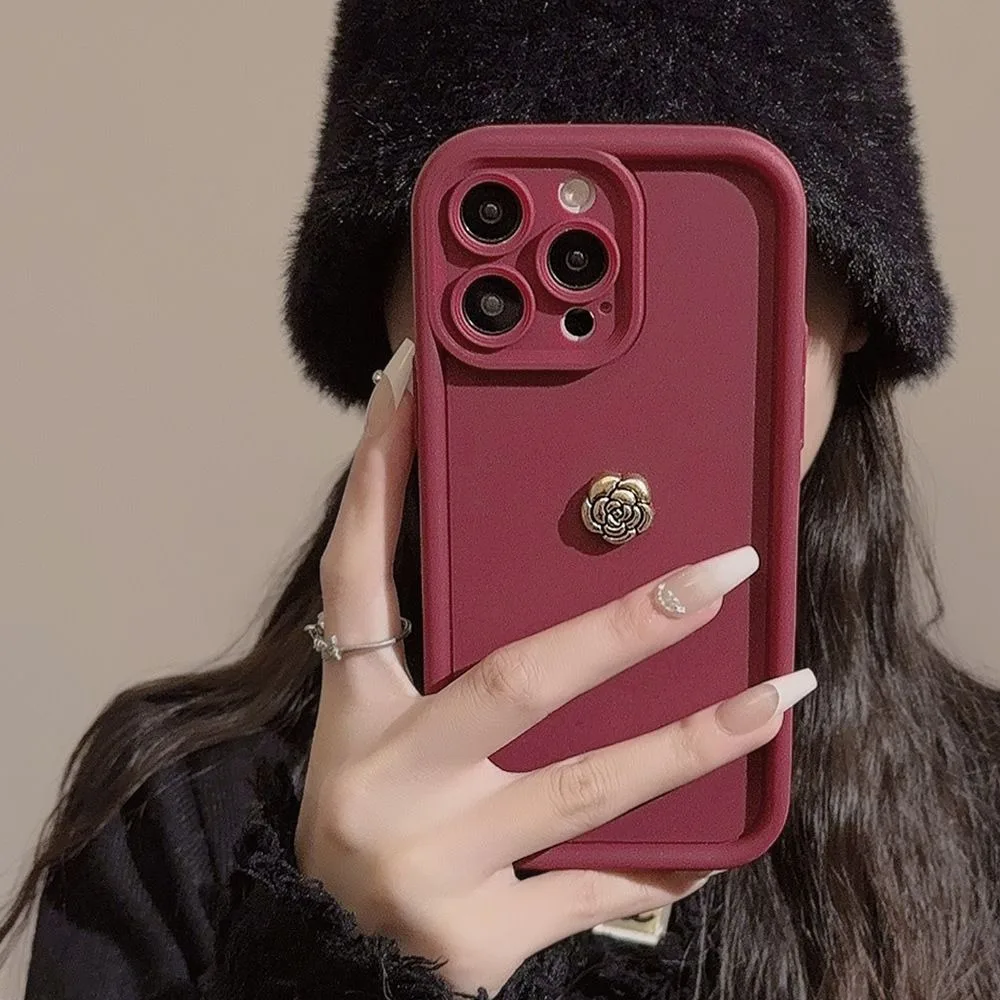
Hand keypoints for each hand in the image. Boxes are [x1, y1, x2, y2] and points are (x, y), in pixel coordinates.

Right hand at [294, 338, 815, 996]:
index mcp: (355, 717)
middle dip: (625, 624)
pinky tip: (723, 838)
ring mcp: (431, 862)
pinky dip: (658, 863)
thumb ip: (436, 667)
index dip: (380, 484)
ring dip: (690, 740)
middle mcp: (386, 781)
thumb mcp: (382, 739)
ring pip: (582, 788)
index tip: (407, 396)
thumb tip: (535, 584)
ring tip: (776, 694)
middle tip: (721, 574)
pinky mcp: (474, 939)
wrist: (326, 955)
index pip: (359, 577)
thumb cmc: (373, 821)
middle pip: (514, 679)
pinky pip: (591, 890)